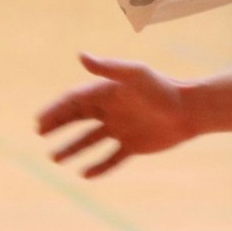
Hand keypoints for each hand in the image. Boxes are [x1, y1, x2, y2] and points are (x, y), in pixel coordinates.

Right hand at [36, 53, 196, 178]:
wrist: (191, 110)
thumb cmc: (162, 88)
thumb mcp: (134, 74)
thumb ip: (108, 67)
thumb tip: (81, 55)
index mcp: (105, 93)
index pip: (73, 102)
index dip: (56, 110)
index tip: (40, 121)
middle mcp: (109, 111)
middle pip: (76, 119)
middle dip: (57, 126)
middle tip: (40, 134)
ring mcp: (120, 129)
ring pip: (89, 141)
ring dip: (72, 149)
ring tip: (55, 158)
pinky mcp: (133, 146)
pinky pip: (111, 158)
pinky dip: (98, 166)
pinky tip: (84, 174)